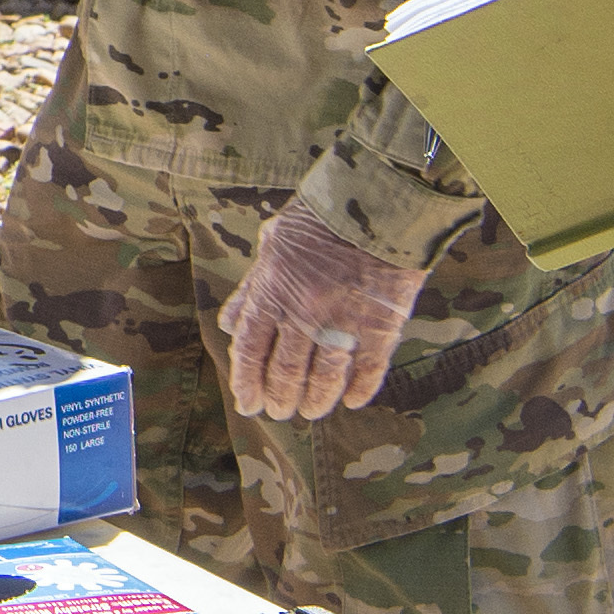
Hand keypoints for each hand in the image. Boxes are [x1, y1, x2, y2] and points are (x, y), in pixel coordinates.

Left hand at [225, 210, 424, 416]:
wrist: (378, 201)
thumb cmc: (320, 219)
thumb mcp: (272, 245)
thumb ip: (251, 289)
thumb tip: (230, 325)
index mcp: (273, 291)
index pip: (251, 349)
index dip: (247, 382)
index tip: (248, 404)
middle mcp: (304, 312)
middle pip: (286, 371)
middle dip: (279, 397)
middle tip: (279, 412)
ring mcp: (344, 321)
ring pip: (325, 377)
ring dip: (316, 400)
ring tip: (311, 411)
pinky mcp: (382, 325)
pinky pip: (369, 369)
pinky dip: (359, 389)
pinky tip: (353, 401)